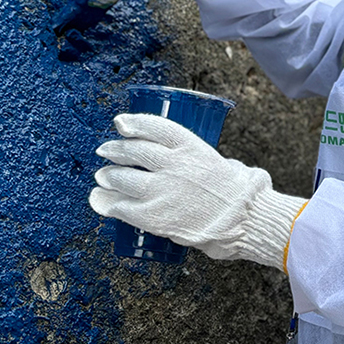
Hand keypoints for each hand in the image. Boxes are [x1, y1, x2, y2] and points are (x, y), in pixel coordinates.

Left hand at [91, 114, 306, 267]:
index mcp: (191, 146)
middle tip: (106, 150)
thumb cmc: (239, 192)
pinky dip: (107, 203)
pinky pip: (122, 207)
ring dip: (108, 176)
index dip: (134, 122)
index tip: (121, 123)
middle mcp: (173, 164)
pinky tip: (100, 201)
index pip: (154, 127)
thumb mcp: (222, 161)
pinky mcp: (154, 216)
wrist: (243, 220)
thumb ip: (199, 158)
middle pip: (134, 150)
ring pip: (122, 178)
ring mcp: (161, 190)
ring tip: (102, 177)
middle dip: (115, 149)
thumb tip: (187, 160)